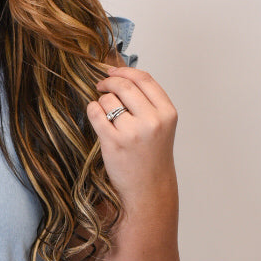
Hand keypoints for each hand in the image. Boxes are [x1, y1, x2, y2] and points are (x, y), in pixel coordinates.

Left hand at [85, 62, 177, 206]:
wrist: (148, 189)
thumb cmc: (152, 157)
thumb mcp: (161, 125)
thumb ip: (147, 102)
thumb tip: (120, 75)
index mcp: (167, 113)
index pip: (144, 79)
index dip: (124, 71)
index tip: (112, 71)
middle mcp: (152, 121)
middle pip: (124, 85)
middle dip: (108, 82)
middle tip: (101, 86)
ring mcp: (133, 132)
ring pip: (108, 100)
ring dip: (102, 102)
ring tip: (106, 115)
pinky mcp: (113, 142)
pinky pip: (95, 113)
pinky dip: (93, 111)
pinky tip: (97, 118)